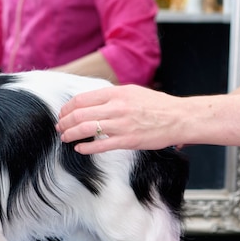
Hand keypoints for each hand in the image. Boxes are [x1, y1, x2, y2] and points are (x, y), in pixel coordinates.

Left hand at [56, 85, 183, 153]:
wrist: (180, 118)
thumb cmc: (157, 106)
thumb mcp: (132, 92)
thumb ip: (111, 96)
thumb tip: (91, 102)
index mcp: (116, 93)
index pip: (81, 99)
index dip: (67, 108)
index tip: (63, 114)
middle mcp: (116, 107)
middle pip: (79, 114)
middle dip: (64, 122)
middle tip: (60, 127)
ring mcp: (121, 125)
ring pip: (85, 129)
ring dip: (70, 135)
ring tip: (65, 138)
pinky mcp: (127, 141)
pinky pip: (100, 145)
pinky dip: (85, 148)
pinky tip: (80, 149)